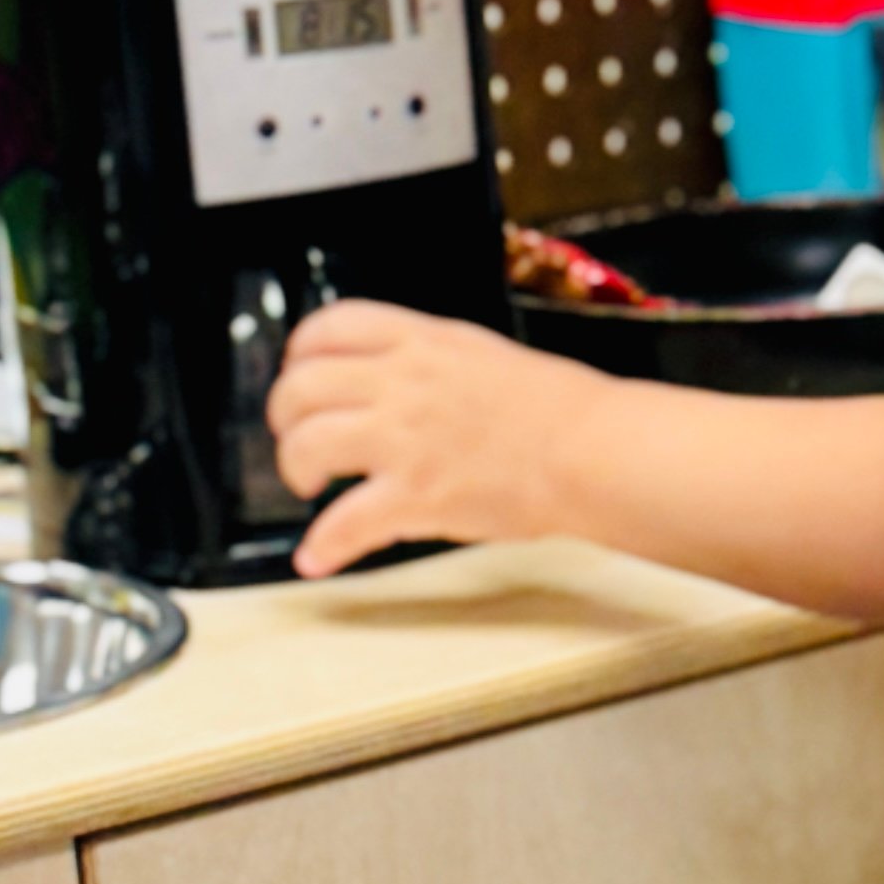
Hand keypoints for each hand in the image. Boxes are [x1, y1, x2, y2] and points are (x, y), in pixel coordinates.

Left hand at [268, 301, 586, 576]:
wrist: (598, 452)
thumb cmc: (562, 411)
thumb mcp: (485, 356)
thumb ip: (432, 361)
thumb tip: (399, 378)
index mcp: (424, 342)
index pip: (329, 327)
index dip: (300, 354)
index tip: (300, 374)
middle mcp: (404, 382)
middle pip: (302, 386)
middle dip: (285, 416)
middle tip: (297, 438)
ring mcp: (406, 438)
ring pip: (307, 443)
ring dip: (293, 467)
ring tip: (309, 484)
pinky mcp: (417, 495)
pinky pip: (345, 522)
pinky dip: (324, 545)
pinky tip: (317, 557)